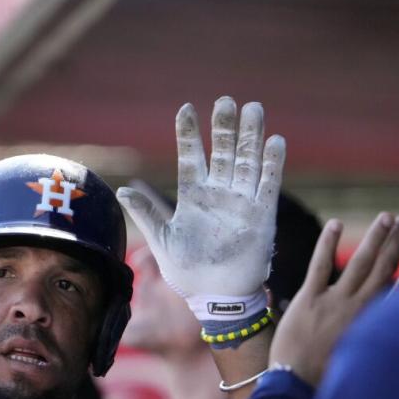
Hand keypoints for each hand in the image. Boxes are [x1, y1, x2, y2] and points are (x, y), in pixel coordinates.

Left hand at [117, 97, 284, 295]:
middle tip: (226, 101)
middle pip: (223, 152)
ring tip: (254, 109)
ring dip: (251, 136)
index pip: (191, 157)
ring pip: (247, 161)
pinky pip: (268, 185)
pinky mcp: (262, 215)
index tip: (186, 109)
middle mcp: (218, 193)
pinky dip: (272, 164)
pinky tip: (275, 141)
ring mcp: (241, 202)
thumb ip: (147, 214)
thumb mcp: (163, 241)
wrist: (216, 297)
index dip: (189, 134)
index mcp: (193, 196)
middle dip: (225, 127)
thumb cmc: (187, 272)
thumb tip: (123, 190)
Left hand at [270, 213, 398, 385]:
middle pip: (382, 268)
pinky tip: (336, 224)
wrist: (296, 383)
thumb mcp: (354, 355)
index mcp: (371, 322)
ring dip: (375, 237)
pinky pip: (321, 265)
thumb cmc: (322, 375)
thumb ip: (363, 334)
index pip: (396, 290)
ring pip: (360, 262)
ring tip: (386, 218)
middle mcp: (358, 308)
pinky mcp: (309, 299)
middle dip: (395, 242)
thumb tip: (370, 324)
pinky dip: (328, 243)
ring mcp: (334, 301)